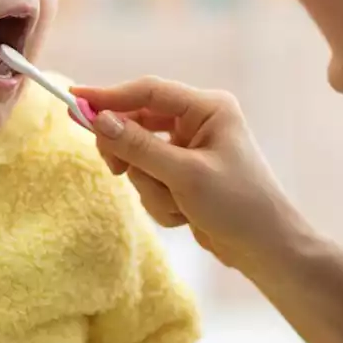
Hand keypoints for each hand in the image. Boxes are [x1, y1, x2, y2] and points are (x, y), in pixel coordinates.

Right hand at [74, 76, 308, 272]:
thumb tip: (98, 121)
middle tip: (115, 170)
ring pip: (140, 158)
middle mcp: (198, 122)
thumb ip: (138, 147)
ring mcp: (189, 149)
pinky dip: (160, 200)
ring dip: (152, 187)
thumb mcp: (185, 175)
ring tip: (179, 205)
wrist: (267, 250)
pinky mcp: (183, 175)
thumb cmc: (239, 206)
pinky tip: (184, 215)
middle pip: (138, 125)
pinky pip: (149, 180)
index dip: (110, 96)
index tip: (75, 100)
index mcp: (208, 108)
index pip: (148, 92)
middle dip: (133, 157)